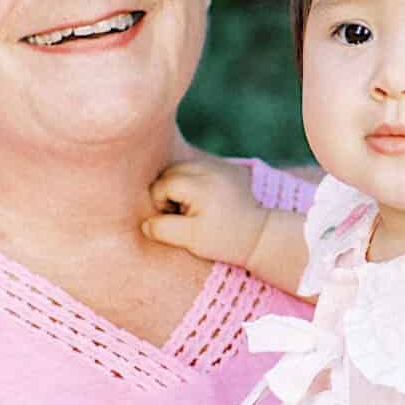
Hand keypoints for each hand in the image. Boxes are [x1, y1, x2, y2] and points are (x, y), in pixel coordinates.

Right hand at [143, 156, 270, 266]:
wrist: (259, 235)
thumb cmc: (224, 240)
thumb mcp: (191, 239)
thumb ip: (163, 230)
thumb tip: (145, 223)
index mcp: (200, 184)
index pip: (162, 185)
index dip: (161, 205)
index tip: (178, 220)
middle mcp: (209, 168)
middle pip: (169, 172)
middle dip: (168, 193)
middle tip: (184, 214)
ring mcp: (218, 165)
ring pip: (181, 168)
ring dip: (179, 186)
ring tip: (192, 207)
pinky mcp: (224, 167)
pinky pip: (196, 168)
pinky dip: (192, 181)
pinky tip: (203, 200)